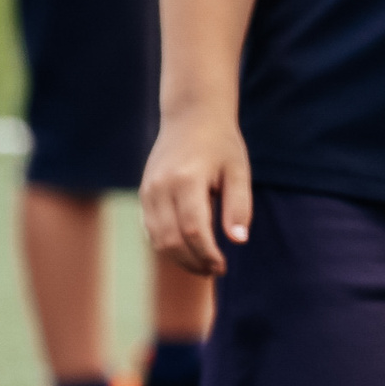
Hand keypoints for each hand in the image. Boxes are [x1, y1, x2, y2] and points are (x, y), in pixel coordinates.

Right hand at [140, 108, 253, 275]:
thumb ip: (239, 206)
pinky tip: (188, 250)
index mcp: (187, 179)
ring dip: (180, 259)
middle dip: (194, 262)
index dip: (207, 255)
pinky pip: (151, 230)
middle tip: (215, 269)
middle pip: (172, 240)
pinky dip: (168, 246)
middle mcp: (162, 186)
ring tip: (204, 264)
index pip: (193, 230)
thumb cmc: (220, 144)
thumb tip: (238, 240)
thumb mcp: (238, 171)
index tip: (222, 266)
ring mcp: (149, 190)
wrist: (190, 116)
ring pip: (158, 239)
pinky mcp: (144, 194)